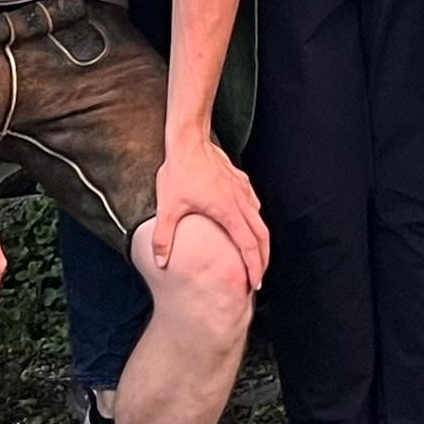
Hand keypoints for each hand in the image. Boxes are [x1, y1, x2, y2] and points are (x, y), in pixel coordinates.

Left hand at [147, 135, 270, 291]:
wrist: (189, 140)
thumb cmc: (179, 172)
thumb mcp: (168, 207)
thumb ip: (164, 238)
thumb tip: (160, 262)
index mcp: (228, 212)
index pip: (248, 246)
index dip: (253, 267)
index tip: (254, 283)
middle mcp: (241, 202)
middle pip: (261, 236)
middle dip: (263, 259)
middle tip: (258, 277)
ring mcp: (242, 191)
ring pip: (260, 221)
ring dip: (261, 241)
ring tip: (255, 256)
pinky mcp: (240, 181)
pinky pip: (254, 205)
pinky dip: (255, 221)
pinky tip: (248, 224)